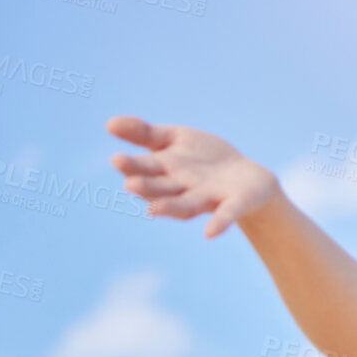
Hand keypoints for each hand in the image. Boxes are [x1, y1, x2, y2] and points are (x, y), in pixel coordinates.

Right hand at [105, 116, 279, 238]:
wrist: (247, 177)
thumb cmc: (204, 159)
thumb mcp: (175, 139)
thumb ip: (144, 133)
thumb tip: (109, 123)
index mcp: (165, 172)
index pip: (144, 169)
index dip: (132, 166)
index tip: (117, 160)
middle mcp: (181, 189)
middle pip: (161, 190)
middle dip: (146, 188)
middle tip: (130, 184)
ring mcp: (206, 199)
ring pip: (185, 206)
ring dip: (170, 208)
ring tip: (155, 209)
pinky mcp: (233, 205)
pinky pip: (225, 216)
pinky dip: (218, 224)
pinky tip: (210, 233)